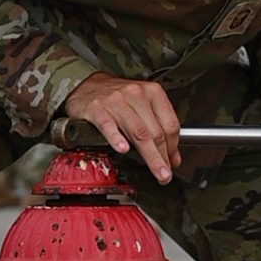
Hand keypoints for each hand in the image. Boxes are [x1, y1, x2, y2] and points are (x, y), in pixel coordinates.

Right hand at [64, 72, 180, 182]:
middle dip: (162, 157)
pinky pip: (109, 125)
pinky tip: (123, 149)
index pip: (170, 124)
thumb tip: (172, 158)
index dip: (173, 147)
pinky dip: (117, 139)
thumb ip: (159, 129)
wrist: (87, 86)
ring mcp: (115, 101)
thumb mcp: (142, 107)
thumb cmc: (117, 98)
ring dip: (149, 156)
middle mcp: (135, 94)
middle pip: (155, 131)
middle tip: (165, 175)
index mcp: (152, 92)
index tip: (172, 162)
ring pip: (138, 132)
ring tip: (155, 171)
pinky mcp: (97, 108)